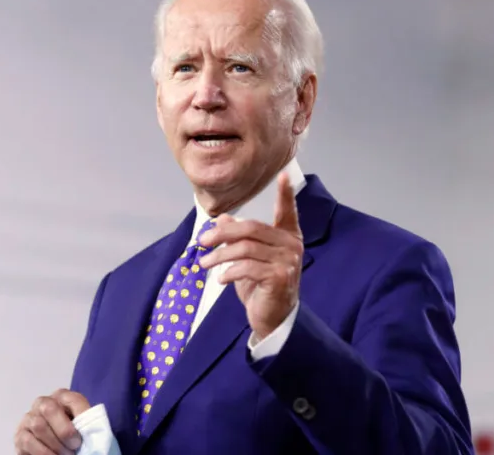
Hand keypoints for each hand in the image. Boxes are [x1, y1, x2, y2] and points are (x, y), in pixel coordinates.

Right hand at [14, 389, 90, 454]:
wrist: (56, 446)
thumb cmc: (72, 436)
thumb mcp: (82, 427)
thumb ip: (86, 422)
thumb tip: (91, 430)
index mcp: (62, 397)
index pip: (73, 400)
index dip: (79, 418)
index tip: (81, 438)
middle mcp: (42, 403)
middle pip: (49, 409)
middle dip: (63, 431)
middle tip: (73, 448)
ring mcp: (29, 418)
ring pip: (38, 425)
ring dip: (54, 445)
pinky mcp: (19, 435)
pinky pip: (28, 441)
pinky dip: (42, 452)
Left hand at [199, 172, 303, 339]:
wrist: (273, 318)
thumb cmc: (261, 286)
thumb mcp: (247, 260)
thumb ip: (239, 238)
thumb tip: (222, 217)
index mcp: (288, 236)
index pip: (288, 211)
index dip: (286, 194)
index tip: (283, 174)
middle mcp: (292, 246)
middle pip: (252, 228)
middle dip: (222, 233)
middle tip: (201, 241)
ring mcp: (288, 261)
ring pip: (245, 248)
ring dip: (219, 255)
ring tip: (204, 263)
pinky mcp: (280, 277)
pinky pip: (247, 267)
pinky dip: (229, 271)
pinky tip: (220, 278)